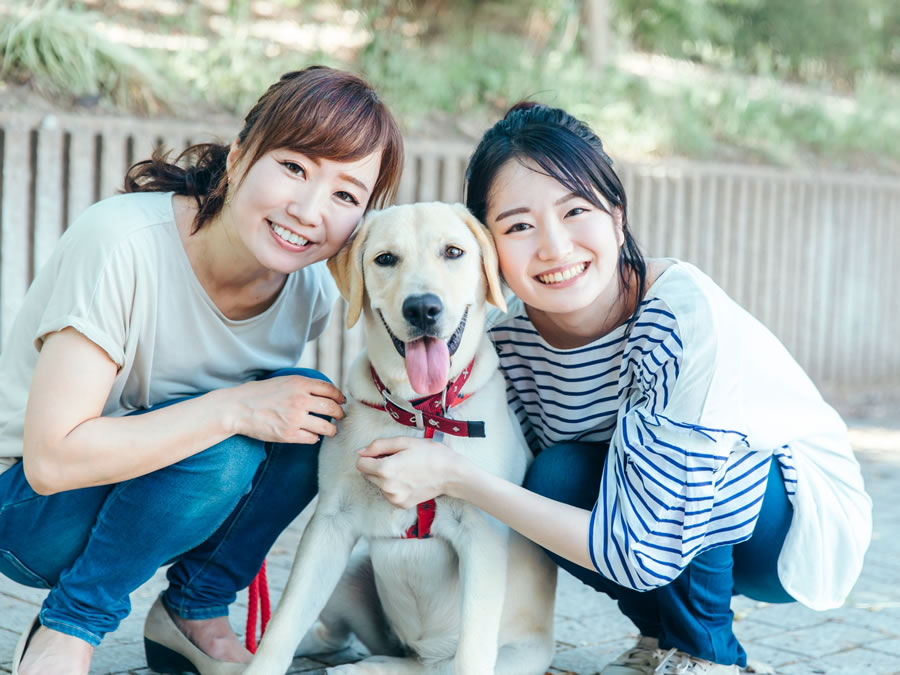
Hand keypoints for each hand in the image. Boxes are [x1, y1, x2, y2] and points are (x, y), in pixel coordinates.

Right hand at [231, 375, 345, 444]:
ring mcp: (295, 419)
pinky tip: (312, 436)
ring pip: (326, 427)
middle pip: (332, 408)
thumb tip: (324, 391)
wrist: (237, 408)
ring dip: (332, 430)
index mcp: (300, 384)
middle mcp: (300, 400)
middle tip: (339, 417)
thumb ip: (303, 385)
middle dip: (339, 414)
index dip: (339, 397)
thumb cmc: (259, 393)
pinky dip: (315, 438)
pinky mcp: (288, 435)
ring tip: (331, 430)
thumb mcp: (283, 381)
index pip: (330, 390)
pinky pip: (312, 438)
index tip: (341, 401)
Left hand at [356, 437, 464, 508]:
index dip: (370, 455)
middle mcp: (387, 487)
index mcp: (385, 470)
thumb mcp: (404, 441)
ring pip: (377, 484)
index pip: (360, 463)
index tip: (384, 453)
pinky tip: (408, 479)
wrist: (451, 474)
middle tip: (397, 459)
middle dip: (377, 465)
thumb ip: (378, 445)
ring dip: (385, 476)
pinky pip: (388, 492)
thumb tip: (360, 452)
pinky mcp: (401, 504)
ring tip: (405, 469)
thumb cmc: (430, 454)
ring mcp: (394, 498)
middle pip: (367, 474)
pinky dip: (393, 486)